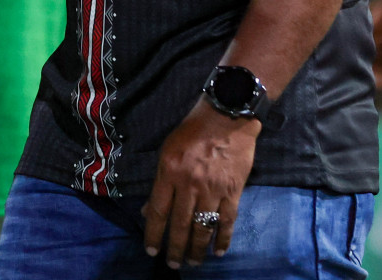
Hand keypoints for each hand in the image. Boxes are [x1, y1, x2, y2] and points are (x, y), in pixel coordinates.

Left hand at [144, 100, 258, 268]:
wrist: (227, 116)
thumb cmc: (193, 130)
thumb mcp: (167, 150)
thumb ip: (160, 182)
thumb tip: (148, 210)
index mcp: (169, 172)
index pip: (157, 211)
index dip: (153, 233)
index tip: (151, 250)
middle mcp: (189, 184)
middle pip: (180, 225)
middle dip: (175, 249)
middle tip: (173, 265)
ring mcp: (212, 189)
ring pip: (203, 227)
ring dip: (197, 249)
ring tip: (193, 263)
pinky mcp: (233, 191)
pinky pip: (227, 221)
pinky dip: (223, 238)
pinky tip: (218, 251)